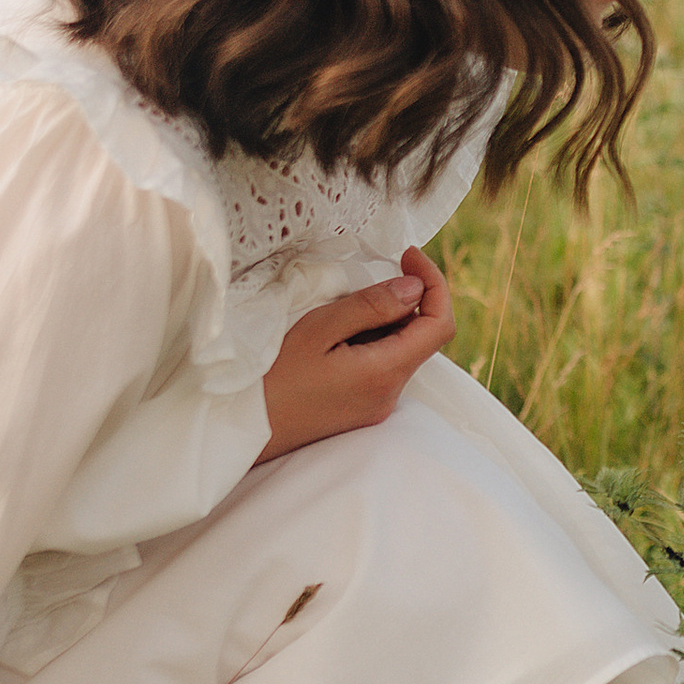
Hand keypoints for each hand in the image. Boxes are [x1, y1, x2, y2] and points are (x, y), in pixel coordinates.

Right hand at [257, 248, 455, 461]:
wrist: (243, 428)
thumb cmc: (273, 378)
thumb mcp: (318, 329)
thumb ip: (371, 306)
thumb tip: (415, 287)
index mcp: (384, 374)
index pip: (440, 326)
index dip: (435, 284)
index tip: (408, 256)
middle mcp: (390, 395)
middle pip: (422, 337)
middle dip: (403, 301)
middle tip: (359, 285)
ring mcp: (378, 406)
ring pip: (401, 350)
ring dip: (383, 322)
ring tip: (337, 316)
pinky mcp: (363, 409)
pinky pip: (383, 366)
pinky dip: (371, 342)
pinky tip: (334, 339)